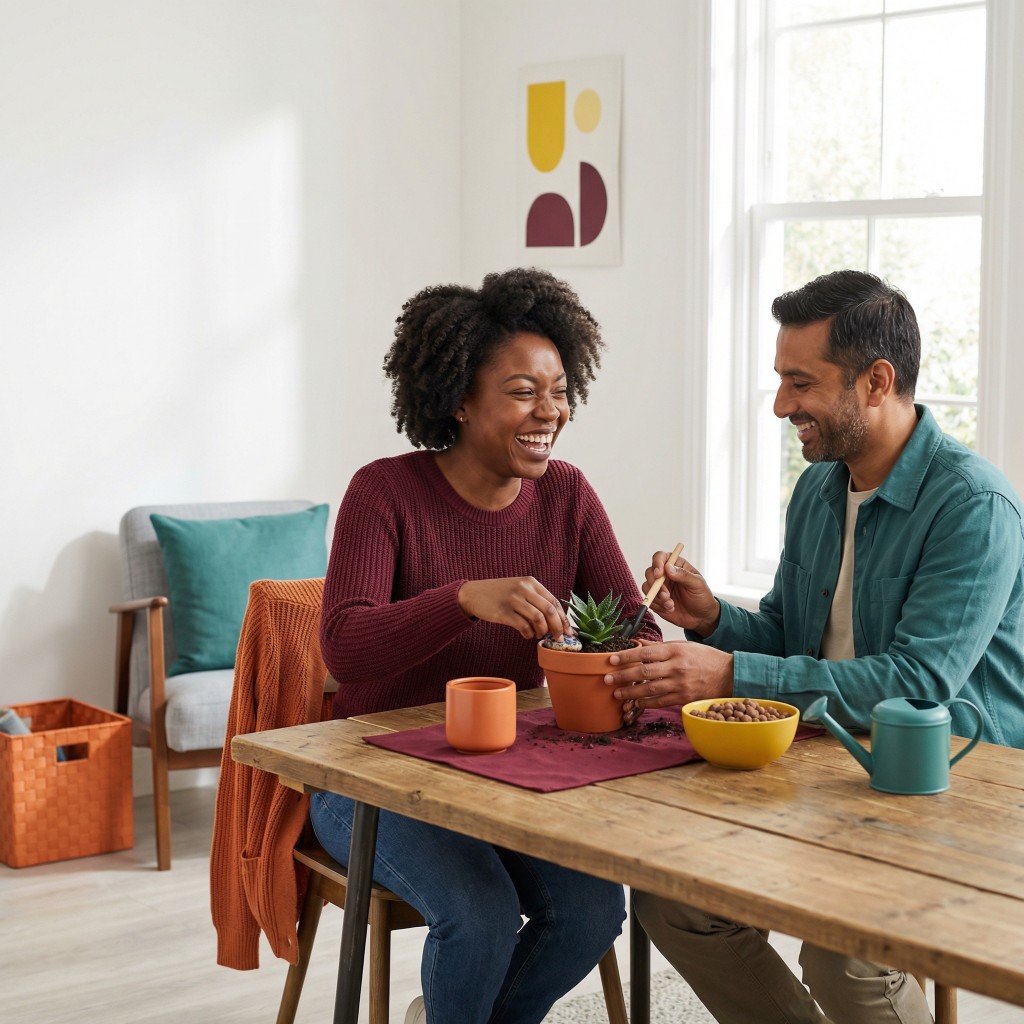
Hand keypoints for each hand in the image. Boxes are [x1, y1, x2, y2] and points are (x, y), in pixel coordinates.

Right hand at [457, 577, 571, 640]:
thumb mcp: (519, 588)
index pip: (554, 601)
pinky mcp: (503, 612)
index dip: (563, 618)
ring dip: (542, 631)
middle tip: (559, 638)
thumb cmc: (499, 594)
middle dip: (557, 627)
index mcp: (530, 582)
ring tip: (538, 635)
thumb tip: (555, 620)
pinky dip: (528, 633)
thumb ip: (535, 599)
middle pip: (549, 610)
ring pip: (538, 618)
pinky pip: (523, 626)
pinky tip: (527, 635)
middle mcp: (523, 588)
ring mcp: (513, 600)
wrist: (473, 593)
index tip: (568, 630)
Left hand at [604, 641, 733, 712]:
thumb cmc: (705, 658)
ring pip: (649, 689)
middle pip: (644, 671)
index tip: (611, 660)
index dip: (626, 656)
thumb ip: (660, 647)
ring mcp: (680, 684)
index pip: (645, 653)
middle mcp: (676, 667)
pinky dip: (645, 702)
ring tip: (616, 693)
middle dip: (623, 676)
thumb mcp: (683, 646)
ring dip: (630, 692)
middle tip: (607, 678)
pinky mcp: (683, 698)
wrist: (728, 675)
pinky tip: (635, 702)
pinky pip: (660, 701)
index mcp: (675, 651)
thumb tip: (637, 643)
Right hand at [643, 550, 719, 635]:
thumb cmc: (702, 598)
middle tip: (666, 595)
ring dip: (657, 597)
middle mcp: (666, 575)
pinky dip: (658, 605)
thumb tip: (668, 568)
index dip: (657, 563)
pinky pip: (649, 600)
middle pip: (650, 572)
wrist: (701, 618)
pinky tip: (669, 608)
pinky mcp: (656, 599)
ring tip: (670, 604)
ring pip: (647, 586)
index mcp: (676, 565)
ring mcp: (660, 587)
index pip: (661, 557)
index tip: (659, 574)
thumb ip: (683, 575)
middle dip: (656, 585)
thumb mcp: (697, 584)